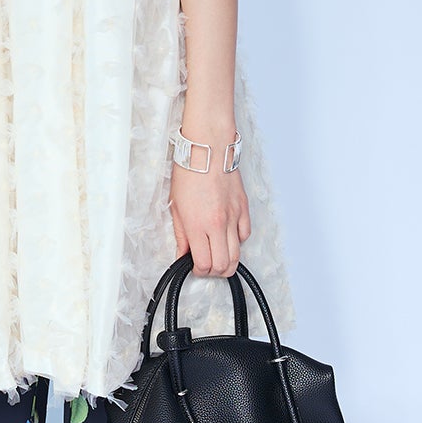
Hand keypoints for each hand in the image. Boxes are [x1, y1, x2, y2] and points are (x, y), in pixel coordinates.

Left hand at [168, 161, 250, 276]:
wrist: (208, 150)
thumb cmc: (190, 173)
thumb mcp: (176, 206)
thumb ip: (181, 235)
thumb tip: (182, 254)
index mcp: (198, 225)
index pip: (204, 263)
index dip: (198, 271)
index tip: (194, 267)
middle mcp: (218, 224)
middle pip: (223, 265)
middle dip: (214, 272)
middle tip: (206, 266)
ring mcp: (233, 217)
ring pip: (237, 255)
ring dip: (227, 262)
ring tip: (217, 257)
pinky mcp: (243, 209)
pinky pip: (245, 235)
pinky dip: (237, 242)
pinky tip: (227, 237)